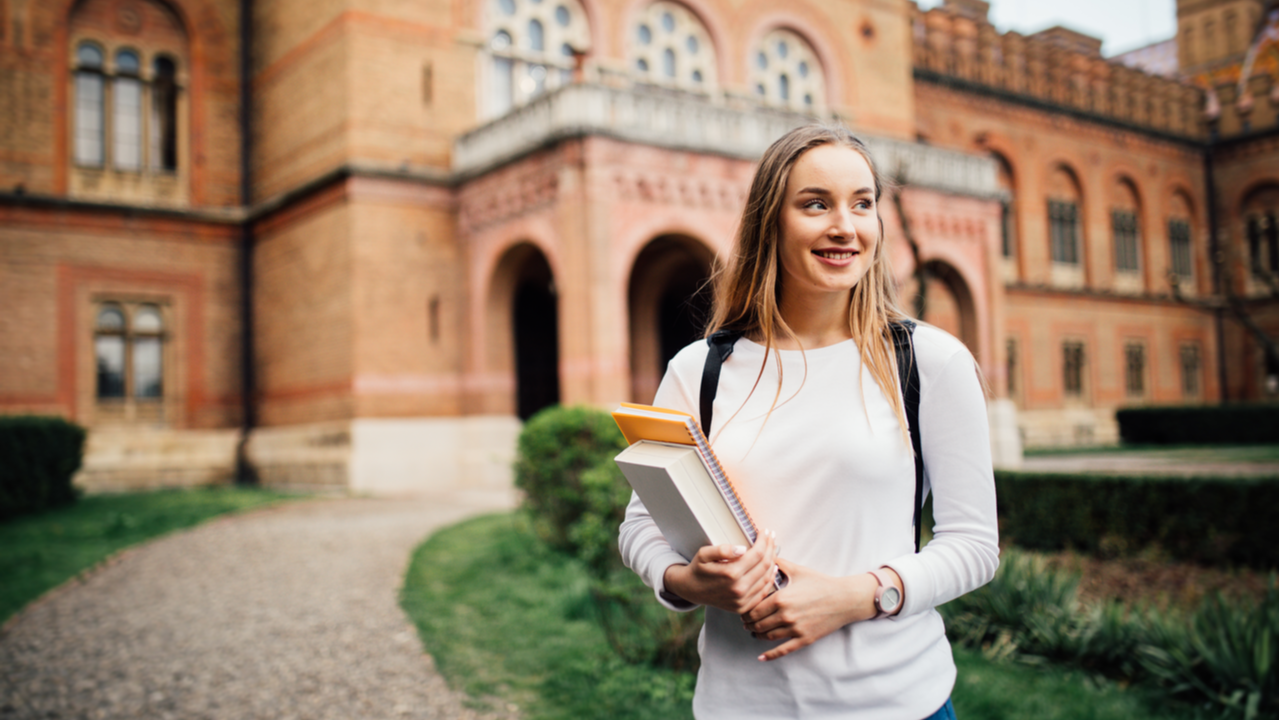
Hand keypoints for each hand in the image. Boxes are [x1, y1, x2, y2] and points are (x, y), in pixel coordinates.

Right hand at [662, 529, 777, 614]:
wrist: (691, 590)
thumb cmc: (698, 568)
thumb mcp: (704, 554)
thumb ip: (721, 550)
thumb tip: (742, 549)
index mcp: (730, 574)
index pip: (757, 554)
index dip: (764, 541)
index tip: (765, 532)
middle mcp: (739, 589)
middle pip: (765, 565)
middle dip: (771, 548)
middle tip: (771, 537)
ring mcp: (742, 601)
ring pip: (767, 578)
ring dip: (773, 561)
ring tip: (773, 549)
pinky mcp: (744, 607)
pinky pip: (763, 591)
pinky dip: (770, 578)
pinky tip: (772, 567)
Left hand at [740, 558, 888, 661]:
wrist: (844, 599)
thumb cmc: (821, 583)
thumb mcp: (797, 570)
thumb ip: (778, 563)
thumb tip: (764, 554)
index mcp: (780, 599)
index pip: (753, 609)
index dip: (745, 610)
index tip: (743, 608)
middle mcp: (785, 616)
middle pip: (757, 624)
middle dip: (749, 623)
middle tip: (745, 621)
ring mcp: (794, 629)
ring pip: (767, 636)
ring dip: (756, 635)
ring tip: (753, 632)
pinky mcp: (804, 639)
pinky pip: (783, 650)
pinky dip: (770, 655)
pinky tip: (761, 658)